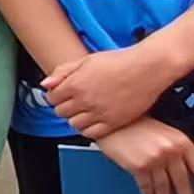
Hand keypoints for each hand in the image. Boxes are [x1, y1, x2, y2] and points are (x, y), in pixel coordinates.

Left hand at [43, 44, 175, 141]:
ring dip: (76, 118)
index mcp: (76, 84)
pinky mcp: (113, 123)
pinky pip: (92, 134)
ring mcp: (99, 113)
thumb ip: (63, 72)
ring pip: (75, 125)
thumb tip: (46, 84)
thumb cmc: (119, 61)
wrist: (147, 68)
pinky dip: (89, 129)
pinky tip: (94, 119)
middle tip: (75, 101)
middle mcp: (85, 100)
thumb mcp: (87, 60)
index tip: (63, 94)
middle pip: (61, 113)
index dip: (56, 96)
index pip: (52, 99)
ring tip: (85, 110)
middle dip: (65, 107)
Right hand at [97, 117, 193, 193]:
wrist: (115, 121)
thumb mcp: (166, 133)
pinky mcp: (138, 166)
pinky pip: (147, 186)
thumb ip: (179, 151)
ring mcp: (155, 159)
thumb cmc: (138, 125)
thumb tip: (190, 175)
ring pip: (165, 188)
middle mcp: (171, 150)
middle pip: (184, 183)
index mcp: (182, 141)